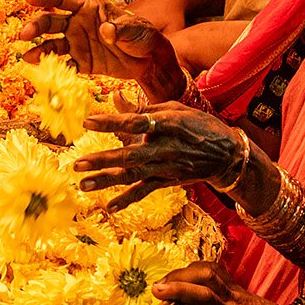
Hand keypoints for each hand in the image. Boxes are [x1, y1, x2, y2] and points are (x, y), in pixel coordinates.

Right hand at [22, 0, 179, 94]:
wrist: (149, 60)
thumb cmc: (143, 35)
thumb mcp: (135, 29)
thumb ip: (120, 29)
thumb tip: (106, 31)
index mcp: (88, 7)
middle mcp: (77, 23)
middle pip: (51, 22)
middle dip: (36, 26)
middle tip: (24, 34)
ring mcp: (77, 43)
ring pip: (53, 44)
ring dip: (39, 49)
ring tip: (28, 58)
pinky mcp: (81, 62)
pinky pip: (64, 64)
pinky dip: (55, 68)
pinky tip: (44, 72)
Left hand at [76, 104, 250, 211]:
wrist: (226, 154)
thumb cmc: (197, 125)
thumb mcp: (174, 109)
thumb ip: (142, 107)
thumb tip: (114, 97)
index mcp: (167, 124)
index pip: (134, 122)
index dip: (111, 122)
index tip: (87, 122)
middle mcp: (164, 148)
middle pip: (129, 155)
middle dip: (102, 161)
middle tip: (78, 164)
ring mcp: (165, 167)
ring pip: (132, 176)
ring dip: (107, 182)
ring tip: (83, 185)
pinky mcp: (167, 180)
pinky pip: (144, 191)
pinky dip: (128, 199)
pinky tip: (110, 207)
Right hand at [152, 262, 304, 304]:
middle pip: (202, 294)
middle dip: (177, 290)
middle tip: (154, 290)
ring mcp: (237, 297)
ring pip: (209, 275)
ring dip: (184, 274)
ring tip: (164, 281)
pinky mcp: (240, 289)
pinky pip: (217, 272)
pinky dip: (198, 269)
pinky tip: (184, 276)